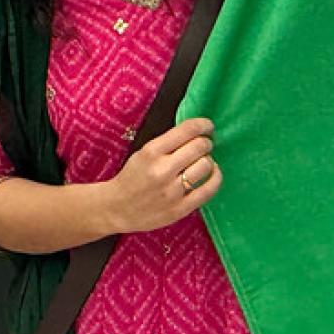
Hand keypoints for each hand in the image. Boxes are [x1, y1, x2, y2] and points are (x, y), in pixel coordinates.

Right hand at [103, 117, 221, 234]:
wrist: (117, 208)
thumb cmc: (131, 178)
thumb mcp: (142, 153)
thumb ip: (166, 143)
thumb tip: (196, 132)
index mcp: (151, 152)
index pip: (186, 130)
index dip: (203, 125)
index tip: (208, 126)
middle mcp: (162, 170)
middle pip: (199, 146)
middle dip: (206, 142)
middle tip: (205, 144)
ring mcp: (172, 191)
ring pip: (206, 165)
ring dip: (208, 159)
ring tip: (203, 160)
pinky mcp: (180, 208)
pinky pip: (208, 190)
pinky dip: (215, 178)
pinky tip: (212, 173)